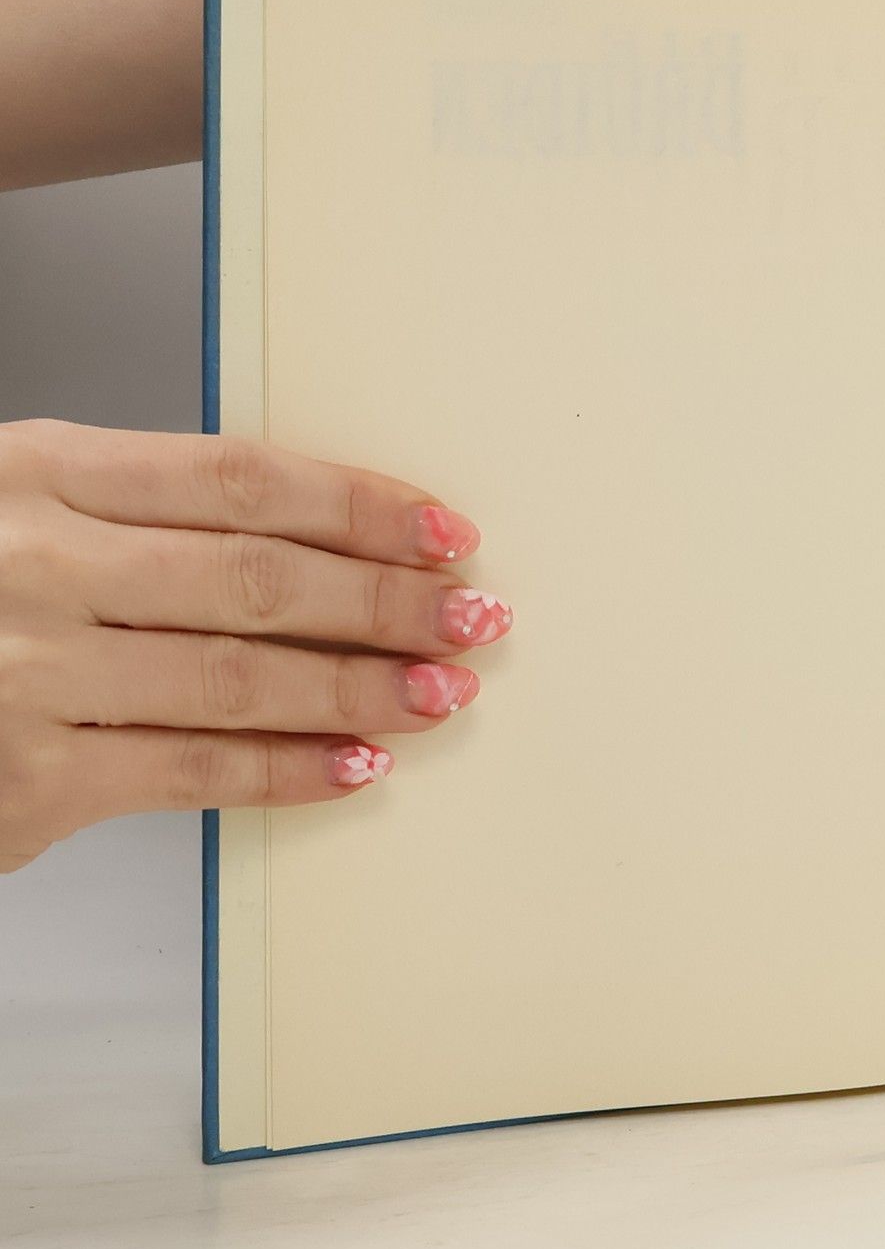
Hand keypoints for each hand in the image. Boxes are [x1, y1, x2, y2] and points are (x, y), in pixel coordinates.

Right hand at [0, 420, 511, 872]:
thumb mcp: (15, 506)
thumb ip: (138, 514)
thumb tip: (319, 543)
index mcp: (36, 469)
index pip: (241, 478)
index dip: (360, 505)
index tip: (444, 530)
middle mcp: (33, 560)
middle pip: (257, 577)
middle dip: (386, 601)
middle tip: (474, 616)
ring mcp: (25, 672)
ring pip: (239, 677)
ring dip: (361, 688)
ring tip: (442, 692)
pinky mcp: (24, 780)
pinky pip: (191, 772)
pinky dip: (288, 771)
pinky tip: (356, 765)